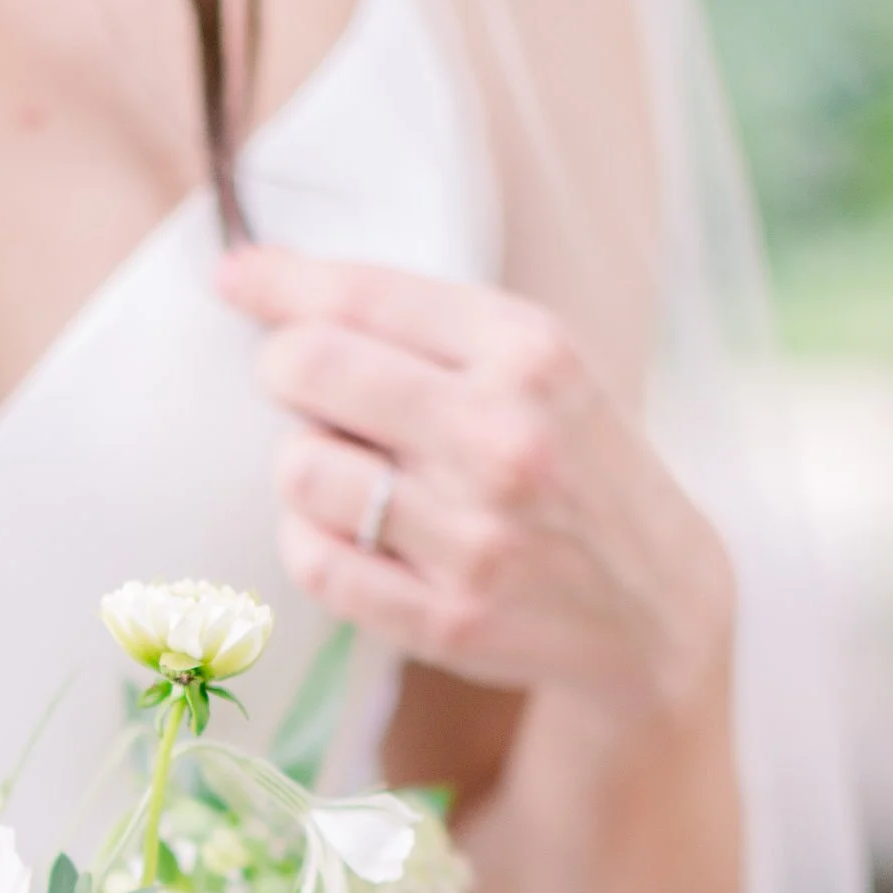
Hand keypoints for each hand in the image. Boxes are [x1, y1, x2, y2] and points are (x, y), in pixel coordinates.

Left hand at [216, 248, 730, 720]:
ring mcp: (476, 536)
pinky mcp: (445, 618)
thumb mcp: (534, 361)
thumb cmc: (571, 460)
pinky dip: (313, 541)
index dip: (274, 283)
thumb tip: (246, 274)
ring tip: (356, 473)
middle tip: (309, 390)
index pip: (359, 296)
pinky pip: (313, 561)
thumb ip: (412, 317)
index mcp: (530, 350)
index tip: (234, 279)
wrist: (658, 604)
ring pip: (299, 468)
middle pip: (309, 368)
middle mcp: (505, 438)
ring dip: (306, 466)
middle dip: (286, 372)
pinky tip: (356, 535)